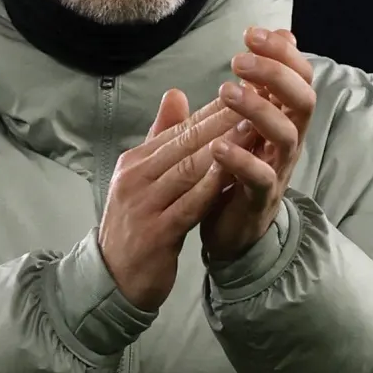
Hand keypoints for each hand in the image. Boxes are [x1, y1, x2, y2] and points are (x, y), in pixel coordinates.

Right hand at [97, 90, 240, 309]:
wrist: (114, 280)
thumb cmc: (136, 226)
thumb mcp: (143, 179)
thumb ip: (161, 138)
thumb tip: (176, 93)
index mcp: (134, 162)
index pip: (179, 129)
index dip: (214, 110)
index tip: (246, 93)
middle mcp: (135, 178)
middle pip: (186, 144)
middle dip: (224, 122)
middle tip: (258, 102)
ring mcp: (143, 205)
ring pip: (189, 169)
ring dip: (224, 149)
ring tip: (254, 130)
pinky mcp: (156, 233)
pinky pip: (189, 205)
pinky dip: (213, 187)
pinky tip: (235, 174)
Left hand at [199, 27, 315, 261]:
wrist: (234, 231)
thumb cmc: (240, 168)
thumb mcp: (248, 120)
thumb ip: (260, 82)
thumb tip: (280, 33)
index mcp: (285, 118)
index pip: (299, 77)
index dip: (282, 52)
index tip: (251, 33)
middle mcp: (289, 141)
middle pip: (303, 100)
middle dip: (275, 74)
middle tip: (239, 60)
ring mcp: (278, 170)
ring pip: (284, 134)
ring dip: (257, 109)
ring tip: (225, 91)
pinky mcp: (260, 199)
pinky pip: (260, 177)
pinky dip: (240, 159)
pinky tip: (217, 146)